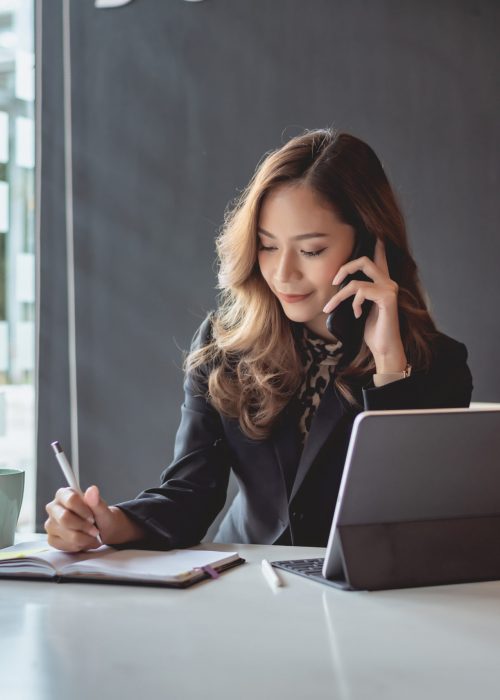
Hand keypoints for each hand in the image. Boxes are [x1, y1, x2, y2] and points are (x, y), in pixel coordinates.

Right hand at [45, 485, 143, 551]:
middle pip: (64, 518)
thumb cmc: (100, 517)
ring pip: (66, 534)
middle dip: (83, 526)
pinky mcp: (52, 539)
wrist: (101, 531)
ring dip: (84, 538)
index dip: (83, 510)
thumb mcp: (102, 509)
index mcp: (64, 494)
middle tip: (94, 530)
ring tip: (92, 536)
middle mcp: (54, 508)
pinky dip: (79, 546)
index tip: (92, 518)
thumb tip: (92, 490)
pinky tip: (84, 541)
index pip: (70, 499)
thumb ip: (96, 501)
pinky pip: (64, 545)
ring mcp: (51, 524)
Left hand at [322, 239, 406, 371]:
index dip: (377, 245)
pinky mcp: (388, 298)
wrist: (383, 348)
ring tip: (331, 308)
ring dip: (339, 296)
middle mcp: (388, 282)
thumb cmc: (371, 330)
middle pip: (364, 260)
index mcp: (382, 283)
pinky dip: (354, 303)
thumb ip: (355, 294)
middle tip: (333, 280)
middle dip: (345, 268)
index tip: (375, 234)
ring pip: (356, 281)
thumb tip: (339, 285)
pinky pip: (361, 292)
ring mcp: (389, 289)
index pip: (379, 259)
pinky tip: (357, 314)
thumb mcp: (359, 307)